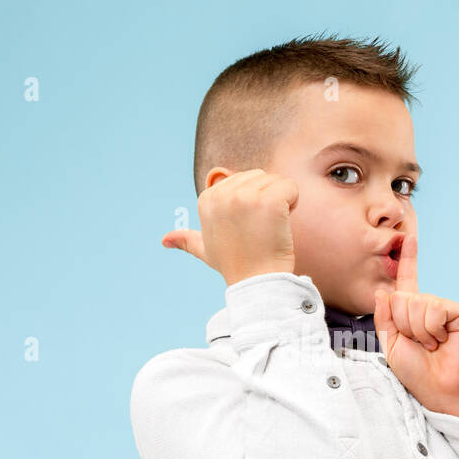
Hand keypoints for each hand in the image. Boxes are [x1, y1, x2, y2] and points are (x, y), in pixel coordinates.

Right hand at [162, 169, 297, 284]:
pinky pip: (291, 187)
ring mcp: (245, 196)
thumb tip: (165, 240)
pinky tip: (282, 225)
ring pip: (277, 181)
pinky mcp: (268, 201)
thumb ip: (187, 240)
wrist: (257, 282)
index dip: (252, 202)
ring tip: (270, 228)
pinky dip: (293, 204)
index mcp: (207, 198)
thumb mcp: (206, 251)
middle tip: (261, 229)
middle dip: (268, 199)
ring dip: (282, 202)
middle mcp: (222, 194)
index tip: (247, 228)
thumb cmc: (236, 266)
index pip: (244, 179)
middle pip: (261, 176)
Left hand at [373, 232, 458, 421]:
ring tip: (431, 345)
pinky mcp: (457, 312)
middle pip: (401, 298)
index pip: (406, 281)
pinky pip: (433, 309)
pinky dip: (431, 329)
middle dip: (403, 325)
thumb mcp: (391, 345)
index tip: (409, 236)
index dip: (408, 259)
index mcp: (410, 313)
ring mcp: (443, 308)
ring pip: (415, 304)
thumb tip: (383, 291)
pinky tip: (441, 341)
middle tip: (419, 345)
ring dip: (418, 331)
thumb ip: (384, 318)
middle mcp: (427, 306)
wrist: (441, 390)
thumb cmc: (418, 372)